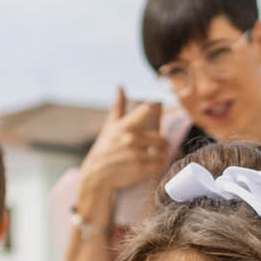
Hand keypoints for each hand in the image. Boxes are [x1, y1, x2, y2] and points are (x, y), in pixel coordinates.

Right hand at [78, 86, 168, 201]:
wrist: (96, 175)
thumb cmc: (105, 148)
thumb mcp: (109, 126)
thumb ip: (118, 106)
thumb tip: (120, 86)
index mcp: (124, 127)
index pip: (140, 113)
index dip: (148, 108)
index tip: (153, 105)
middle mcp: (130, 140)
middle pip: (161, 139)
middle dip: (163, 144)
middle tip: (162, 147)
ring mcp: (135, 155)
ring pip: (162, 154)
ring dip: (163, 157)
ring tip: (158, 158)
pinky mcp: (139, 170)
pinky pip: (159, 167)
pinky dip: (160, 168)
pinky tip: (155, 167)